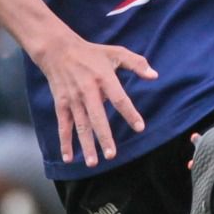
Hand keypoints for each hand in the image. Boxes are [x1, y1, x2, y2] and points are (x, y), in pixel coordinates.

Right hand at [33, 32, 157, 166]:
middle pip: (97, 118)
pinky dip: (65, 142)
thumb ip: (137, 63)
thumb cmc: (92, 53)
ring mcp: (73, 100)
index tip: (140, 127)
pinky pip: (64, 126)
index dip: (130, 113)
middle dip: (104, 137)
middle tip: (112, 155)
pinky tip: (69, 158)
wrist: (58, 50)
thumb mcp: (116, 53)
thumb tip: (155, 76)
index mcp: (104, 79)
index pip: (120, 99)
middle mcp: (88, 91)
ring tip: (93, 163)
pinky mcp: (62, 104)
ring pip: (80, 126)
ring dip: (86, 145)